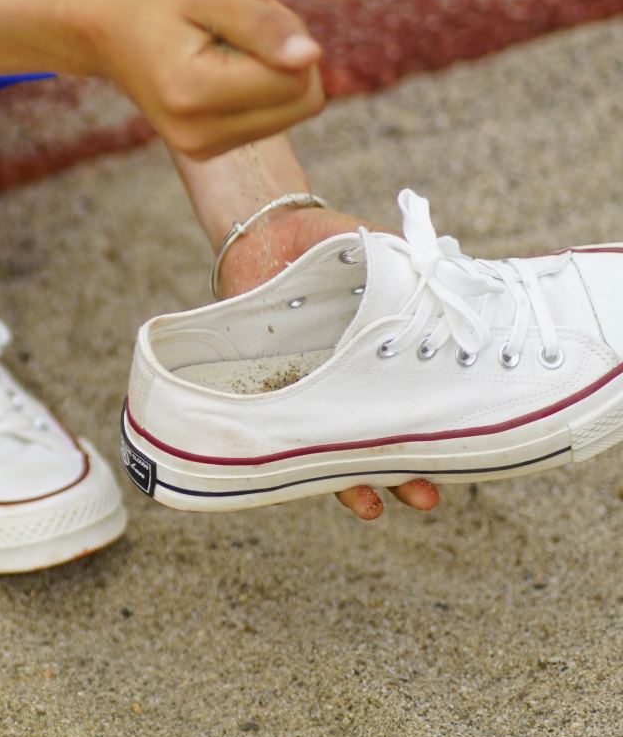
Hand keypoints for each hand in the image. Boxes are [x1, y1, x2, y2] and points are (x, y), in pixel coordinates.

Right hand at [67, 0, 326, 160]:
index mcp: (193, 95)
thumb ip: (263, 26)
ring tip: (232, 37)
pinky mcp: (207, 149)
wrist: (95, 28)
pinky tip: (228, 59)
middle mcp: (198, 135)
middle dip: (292, 54)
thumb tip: (311, 56)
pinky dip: (263, 84)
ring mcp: (202, 149)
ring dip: (278, 67)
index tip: (261, 1)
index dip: (293, 33)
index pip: (294, 79)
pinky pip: (271, 118)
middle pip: (302, 101)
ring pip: (293, 111)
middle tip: (254, 15)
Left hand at [215, 203, 440, 521]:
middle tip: (428, 495)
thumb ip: (419, 276)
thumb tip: (465, 284)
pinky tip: (311, 476)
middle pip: (383, 438)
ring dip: (362, 479)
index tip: (470, 452)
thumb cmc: (331, 246)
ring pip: (338, 447)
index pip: (417, 405)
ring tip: (382, 502)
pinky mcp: (270, 391)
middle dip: (407, 472)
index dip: (441, 430)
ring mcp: (312, 391)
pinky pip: (284, 432)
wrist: (266, 234)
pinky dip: (297, 457)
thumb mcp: (386, 259)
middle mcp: (350, 384)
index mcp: (383, 360)